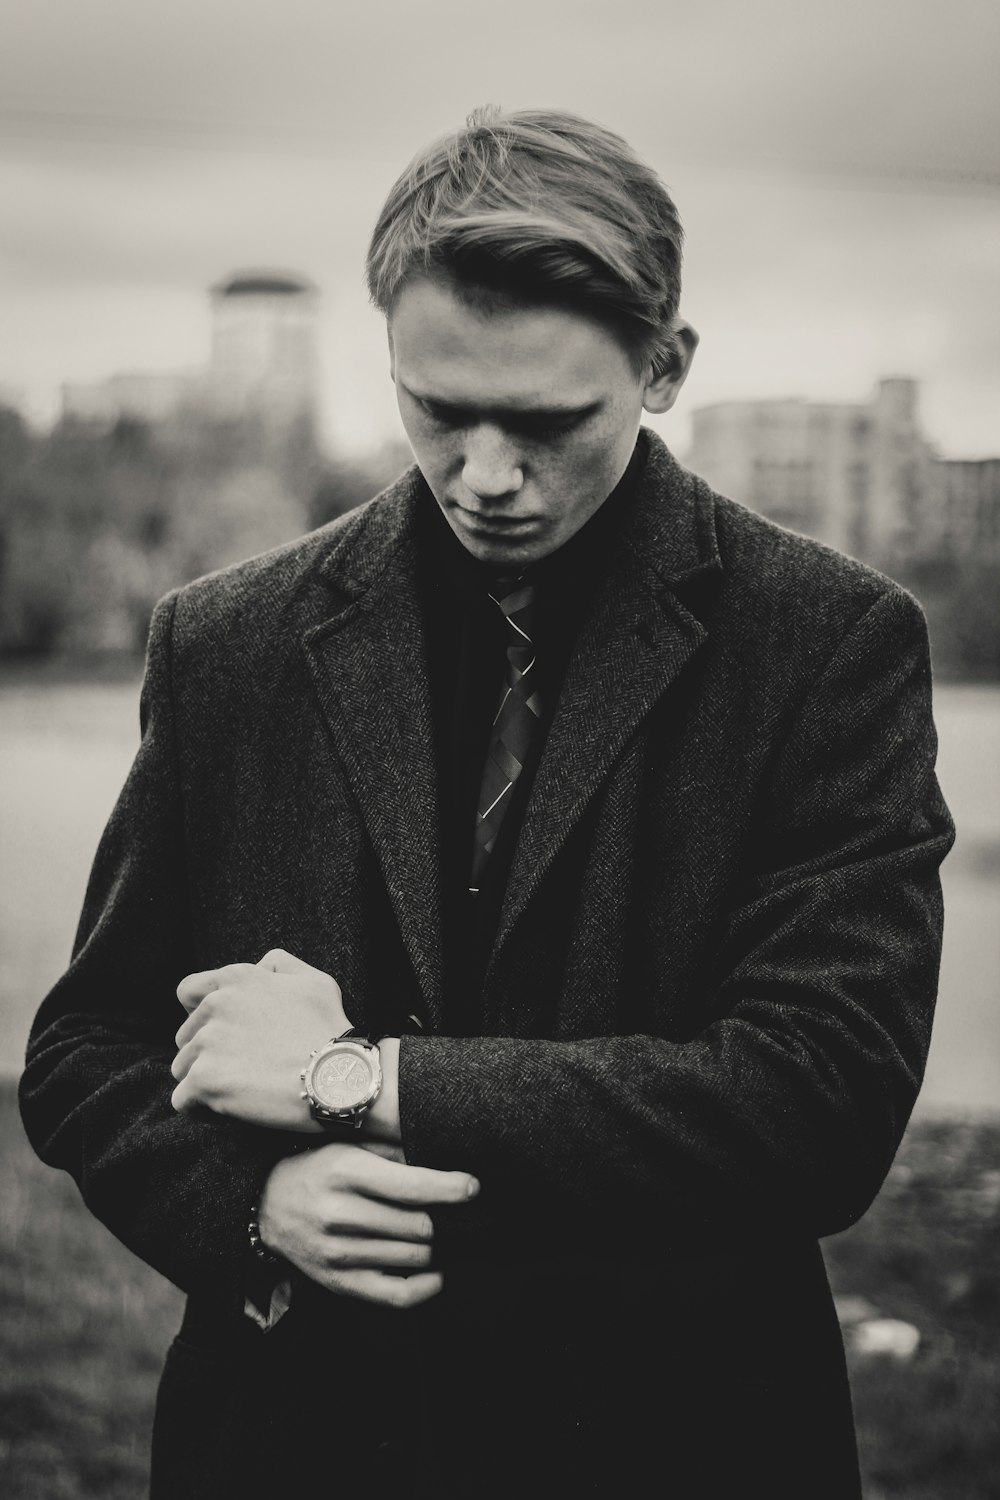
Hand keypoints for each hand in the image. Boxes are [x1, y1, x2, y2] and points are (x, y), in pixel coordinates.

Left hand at [171, 948, 346, 1130]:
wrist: (340, 1076)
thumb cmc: (330, 1030)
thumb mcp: (314, 980)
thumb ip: (279, 964)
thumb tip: (259, 968)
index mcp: (236, 979)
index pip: (187, 992)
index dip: (200, 1015)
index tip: (224, 1035)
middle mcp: (216, 1005)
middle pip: (186, 1037)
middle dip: (208, 1053)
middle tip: (245, 1068)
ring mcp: (207, 1043)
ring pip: (183, 1069)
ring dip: (206, 1081)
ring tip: (242, 1091)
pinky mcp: (205, 1080)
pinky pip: (184, 1100)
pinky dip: (203, 1109)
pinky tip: (232, 1109)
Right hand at [258, 1140, 479, 1307]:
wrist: (268, 1204)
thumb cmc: (320, 1168)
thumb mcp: (351, 1147)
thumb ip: (395, 1154)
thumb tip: (444, 1166)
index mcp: (345, 1173)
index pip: (411, 1186)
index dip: (450, 1188)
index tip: (473, 1187)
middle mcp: (340, 1214)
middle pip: (419, 1226)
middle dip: (443, 1219)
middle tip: (454, 1212)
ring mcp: (339, 1254)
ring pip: (415, 1257)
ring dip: (435, 1246)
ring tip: (440, 1232)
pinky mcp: (340, 1283)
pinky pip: (397, 1295)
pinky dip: (427, 1287)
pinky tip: (436, 1272)